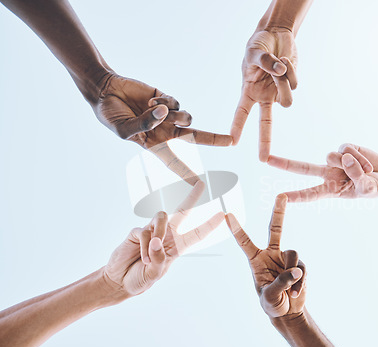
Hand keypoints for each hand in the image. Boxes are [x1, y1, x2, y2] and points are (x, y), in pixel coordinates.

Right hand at [95, 73, 231, 184]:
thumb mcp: (123, 129)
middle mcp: (165, 131)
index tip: (201, 186)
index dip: (187, 175)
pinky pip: (176, 103)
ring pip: (186, 118)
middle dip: (214, 139)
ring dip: (174, 115)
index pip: (174, 163)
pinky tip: (152, 100)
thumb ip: (143, 124)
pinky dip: (165, 102)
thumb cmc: (110, 116)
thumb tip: (165, 114)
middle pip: (195, 138)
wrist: (105, 90)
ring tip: (155, 109)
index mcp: (154, 145)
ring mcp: (167, 115)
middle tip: (231, 141)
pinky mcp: (167, 99)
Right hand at [103, 181, 223, 295]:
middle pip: (182, 212)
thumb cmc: (140, 279)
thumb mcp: (154, 274)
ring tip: (149, 257)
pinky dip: (144, 246)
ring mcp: (152, 231)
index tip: (222, 214)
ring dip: (158, 235)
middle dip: (192, 197)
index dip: (209, 224)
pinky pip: (144, 231)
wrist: (119, 281)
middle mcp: (167, 236)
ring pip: (162, 218)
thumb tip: (157, 241)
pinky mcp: (137, 232)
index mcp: (177, 247)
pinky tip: (142, 257)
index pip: (197, 234)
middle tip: (202, 184)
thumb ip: (159, 259)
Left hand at [225, 194, 306, 318]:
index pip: (244, 242)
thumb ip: (282, 282)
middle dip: (279, 212)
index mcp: (256, 260)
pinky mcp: (299, 265)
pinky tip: (296, 293)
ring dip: (292, 274)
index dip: (236, 229)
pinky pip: (302, 267)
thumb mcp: (270, 296)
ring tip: (289, 291)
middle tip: (281, 195)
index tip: (227, 214)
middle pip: (275, 229)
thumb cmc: (271, 304)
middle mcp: (270, 254)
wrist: (288, 312)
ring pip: (292, 254)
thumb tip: (297, 269)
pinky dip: (300, 282)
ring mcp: (285, 258)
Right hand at [231, 29, 297, 161]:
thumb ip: (266, 62)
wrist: (275, 35)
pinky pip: (295, 85)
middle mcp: (263, 97)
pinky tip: (285, 62)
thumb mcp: (255, 51)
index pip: (242, 112)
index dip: (237, 126)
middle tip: (263, 160)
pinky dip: (291, 71)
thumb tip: (280, 72)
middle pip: (265, 123)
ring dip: (283, 83)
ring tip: (278, 65)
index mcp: (248, 92)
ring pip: (287, 101)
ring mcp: (278, 93)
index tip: (232, 140)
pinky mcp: (291, 85)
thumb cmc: (258, 44)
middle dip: (265, 141)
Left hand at [267, 144, 377, 200]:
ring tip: (366, 171)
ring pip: (331, 157)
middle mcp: (327, 174)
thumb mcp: (369, 190)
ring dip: (351, 164)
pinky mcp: (344, 147)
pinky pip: (346, 149)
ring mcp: (335, 160)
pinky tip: (367, 163)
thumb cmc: (373, 187)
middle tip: (266, 160)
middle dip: (285, 163)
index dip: (296, 196)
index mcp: (329, 190)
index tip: (281, 197)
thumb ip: (359, 178)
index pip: (309, 194)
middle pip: (302, 168)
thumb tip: (344, 159)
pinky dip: (360, 157)